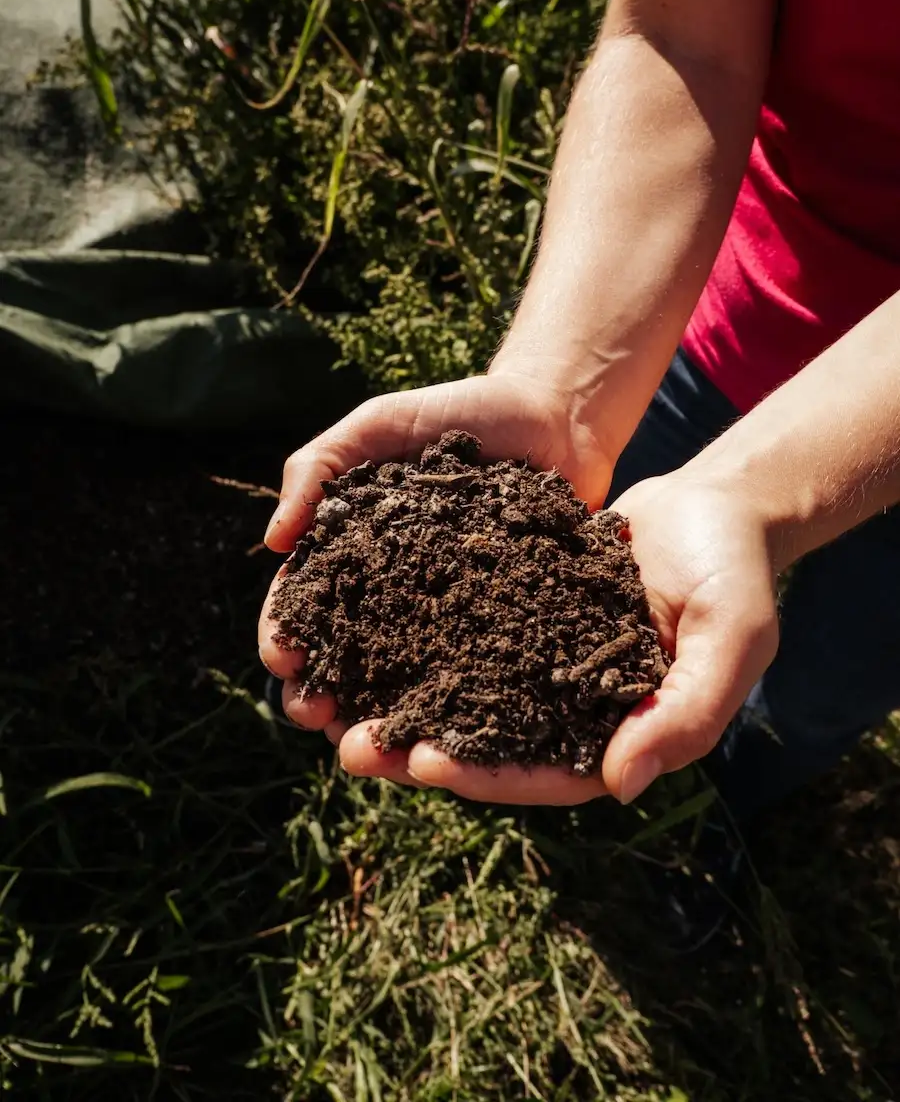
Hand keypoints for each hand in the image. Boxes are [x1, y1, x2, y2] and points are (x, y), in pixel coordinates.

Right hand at [258, 369, 618, 804]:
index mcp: (358, 549)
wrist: (558, 416)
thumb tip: (272, 541)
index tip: (280, 657)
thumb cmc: (463, 411)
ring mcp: (452, 614)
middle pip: (346, 656)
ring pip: (403, 682)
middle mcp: (399, 592)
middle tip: (313, 716)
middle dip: (319, 691)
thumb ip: (320, 466)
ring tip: (365, 747)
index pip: (305, 599)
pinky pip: (474, 676)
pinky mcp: (507, 628)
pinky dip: (452, 712)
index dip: (285, 631)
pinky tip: (441, 740)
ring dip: (376, 718)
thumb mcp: (381, 422)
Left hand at [320, 467, 777, 805]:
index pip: (545, 774)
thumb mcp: (730, 638)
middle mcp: (572, 710)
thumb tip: (621, 785)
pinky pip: (463, 638)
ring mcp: (543, 665)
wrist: (715, 504)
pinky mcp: (523, 618)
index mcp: (620, 734)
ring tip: (335, 702)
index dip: (484, 774)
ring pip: (462, 697)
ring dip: (402, 703)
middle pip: (489, 746)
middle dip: (418, 750)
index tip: (423, 763)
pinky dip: (417, 642)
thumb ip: (686, 714)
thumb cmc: (732, 572)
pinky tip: (364, 634)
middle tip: (349, 747)